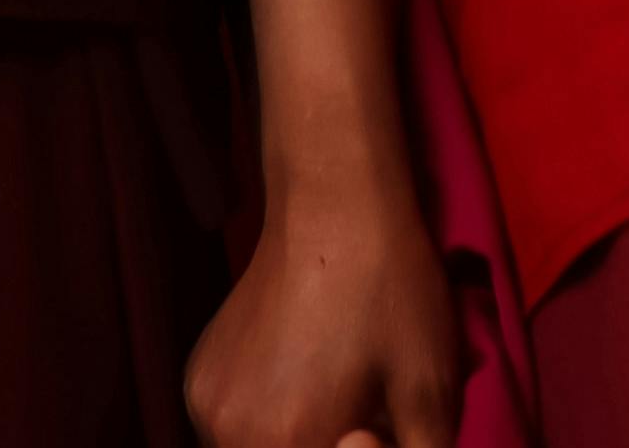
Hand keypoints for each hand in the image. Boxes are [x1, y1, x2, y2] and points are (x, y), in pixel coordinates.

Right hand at [184, 186, 459, 447]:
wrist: (335, 204)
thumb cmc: (389, 290)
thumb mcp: (430, 391)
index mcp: (286, 440)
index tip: (377, 430)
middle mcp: (228, 432)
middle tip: (363, 418)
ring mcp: (204, 404)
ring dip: (293, 444)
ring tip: (333, 398)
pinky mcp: (198, 379)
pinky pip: (232, 432)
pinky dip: (267, 428)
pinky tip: (302, 383)